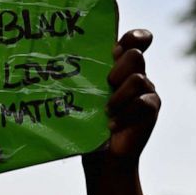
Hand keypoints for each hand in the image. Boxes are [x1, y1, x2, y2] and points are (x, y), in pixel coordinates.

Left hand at [82, 29, 157, 194]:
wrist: (101, 157)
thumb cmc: (85, 122)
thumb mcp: (80, 97)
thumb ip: (76, 78)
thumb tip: (45, 64)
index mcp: (117, 66)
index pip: (134, 40)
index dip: (132, 37)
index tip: (115, 49)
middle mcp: (134, 75)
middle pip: (135, 54)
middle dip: (120, 66)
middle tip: (107, 82)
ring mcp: (146, 91)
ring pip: (139, 79)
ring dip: (120, 95)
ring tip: (106, 110)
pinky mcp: (150, 109)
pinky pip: (144, 103)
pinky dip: (127, 114)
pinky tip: (112, 125)